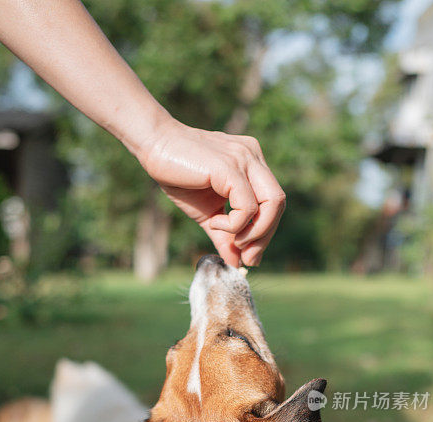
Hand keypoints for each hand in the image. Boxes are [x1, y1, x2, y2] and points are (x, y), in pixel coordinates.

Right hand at [139, 119, 285, 266]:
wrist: (154, 146)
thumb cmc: (179, 176)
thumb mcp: (207, 214)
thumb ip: (224, 236)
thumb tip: (236, 264)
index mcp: (252, 165)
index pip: (273, 203)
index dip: (265, 233)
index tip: (248, 256)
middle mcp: (253, 158)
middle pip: (278, 203)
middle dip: (265, 236)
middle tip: (247, 258)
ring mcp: (244, 159)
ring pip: (272, 203)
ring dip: (254, 233)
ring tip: (230, 239)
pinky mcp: (231, 167)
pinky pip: (248, 206)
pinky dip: (235, 224)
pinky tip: (214, 223)